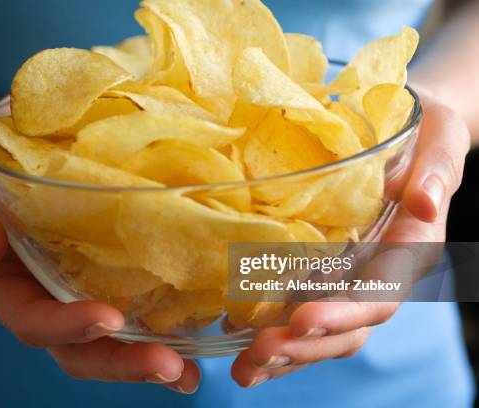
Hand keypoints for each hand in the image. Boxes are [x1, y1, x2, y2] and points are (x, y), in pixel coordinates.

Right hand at [0, 95, 198, 393]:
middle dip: (121, 363)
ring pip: (105, 336)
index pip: (30, 319)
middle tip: (173, 369)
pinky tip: (197, 324)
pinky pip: (125, 299)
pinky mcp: (94, 264)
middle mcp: (36, 292)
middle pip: (75, 347)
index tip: (108, 319)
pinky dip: (159, 320)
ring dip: (147, 355)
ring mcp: (67, 283)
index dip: (67, 327)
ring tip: (191, 371)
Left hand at [231, 91, 469, 387]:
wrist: (411, 132)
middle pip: (345, 329)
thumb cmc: (427, 133)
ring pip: (320, 329)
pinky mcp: (325, 270)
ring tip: (243, 370)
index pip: (378, 296)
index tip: (301, 320)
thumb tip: (424, 203)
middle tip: (254, 360)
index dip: (342, 313)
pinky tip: (235, 334)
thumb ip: (435, 173)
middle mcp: (378, 275)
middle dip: (302, 348)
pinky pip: (300, 307)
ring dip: (284, 353)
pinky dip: (271, 326)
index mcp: (408, 252)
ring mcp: (350, 277)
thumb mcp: (439, 142)